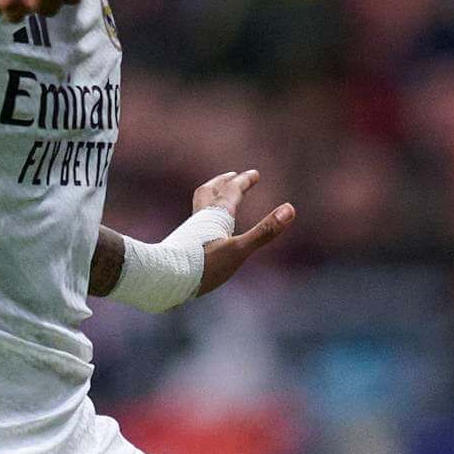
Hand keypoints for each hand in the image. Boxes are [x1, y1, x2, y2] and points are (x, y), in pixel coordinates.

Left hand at [191, 169, 295, 293]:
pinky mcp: (181, 246)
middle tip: (232, 176)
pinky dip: (204, 218)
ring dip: (210, 197)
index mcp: (216, 216)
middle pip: (210, 192)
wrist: (164, 279)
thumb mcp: (239, 250)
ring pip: (199, 206)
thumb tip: (290, 209)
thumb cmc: (203, 266)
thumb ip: (264, 231)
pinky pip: (194, 224)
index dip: (244, 181)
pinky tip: (205, 232)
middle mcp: (200, 219)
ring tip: (217, 199)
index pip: (231, 191)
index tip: (254, 174)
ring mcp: (189, 232)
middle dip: (223, 182)